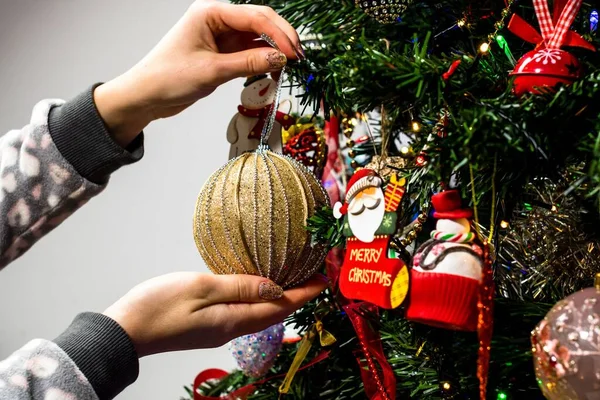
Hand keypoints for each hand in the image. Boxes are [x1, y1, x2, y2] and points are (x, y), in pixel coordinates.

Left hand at [94, 0, 301, 147]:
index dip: (279, 34)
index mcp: (211, 12)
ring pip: (257, 38)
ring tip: (290, 67)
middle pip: (260, 22)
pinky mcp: (222, 52)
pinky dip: (263, 61)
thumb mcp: (212, 71)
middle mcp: (217, 19)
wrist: (146, 96)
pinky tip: (274, 70)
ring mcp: (221, 36)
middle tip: (299, 58)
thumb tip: (281, 59)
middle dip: (281, 39)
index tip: (295, 53)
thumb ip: (248, 63)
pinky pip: (250, 52)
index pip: (255, 16)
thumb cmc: (168, 77)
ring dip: (274, 51)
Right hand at [102, 272, 326, 356]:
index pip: (280, 307)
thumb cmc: (159, 306)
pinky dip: (259, 299)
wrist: (125, 331)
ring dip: (280, 298)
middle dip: (297, 296)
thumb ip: (240, 286)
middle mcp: (231, 329)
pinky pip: (244, 312)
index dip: (304, 294)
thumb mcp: (202, 289)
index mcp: (233, 320)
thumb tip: (275, 288)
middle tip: (314, 277)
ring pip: (260, 314)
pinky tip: (257, 287)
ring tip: (293, 279)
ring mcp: (219, 330)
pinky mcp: (208, 326)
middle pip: (274, 313)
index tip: (324, 279)